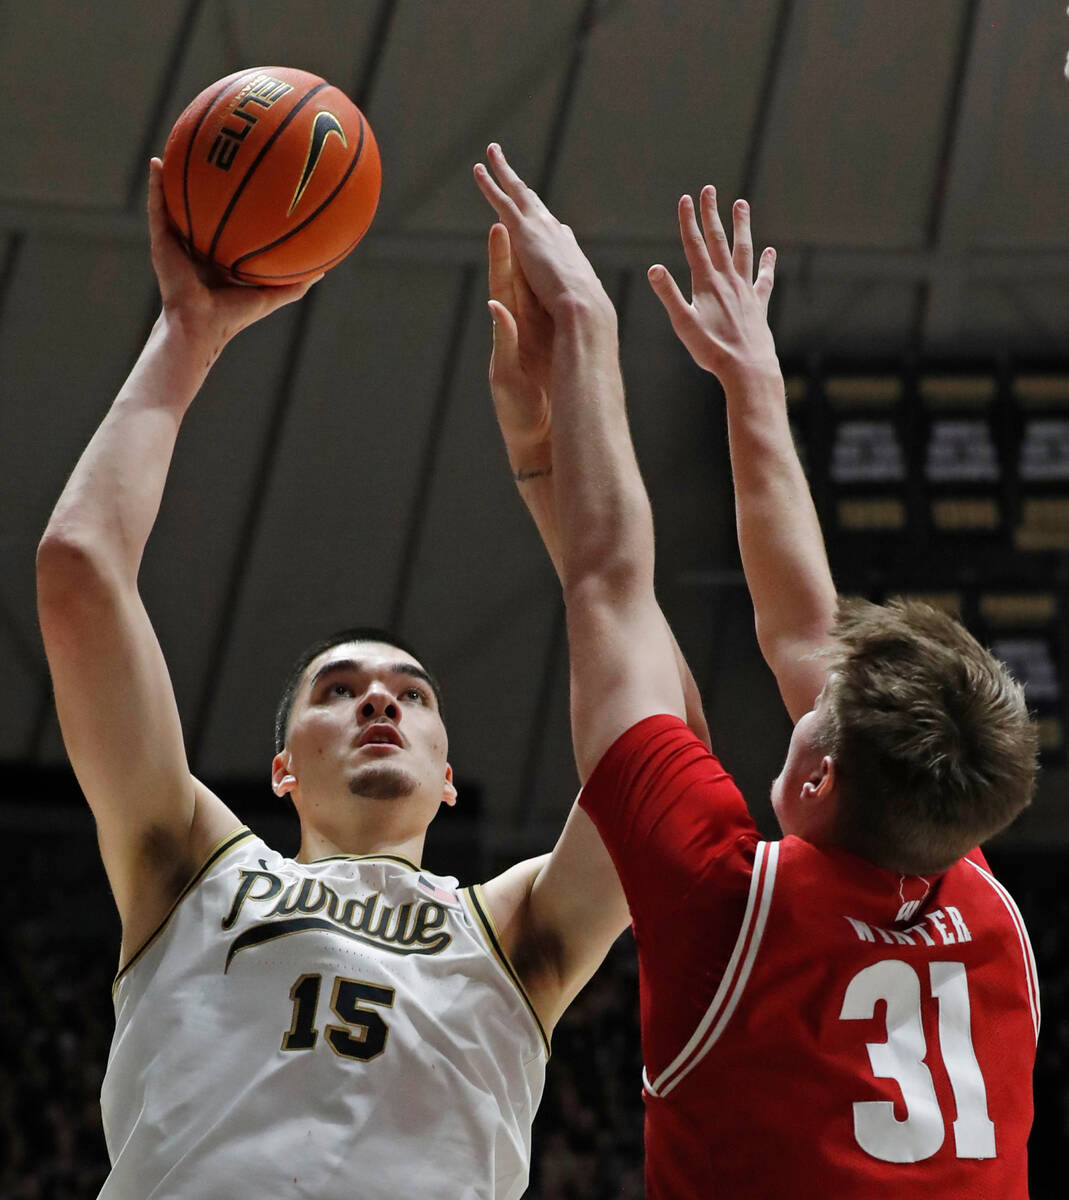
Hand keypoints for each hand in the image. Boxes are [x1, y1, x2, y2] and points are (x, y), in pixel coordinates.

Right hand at [147, 158, 320, 353]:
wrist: (201, 325)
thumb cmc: (234, 315)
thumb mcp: (272, 295)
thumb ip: (296, 283)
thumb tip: (325, 269)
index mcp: (221, 256)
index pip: (229, 222)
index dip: (237, 202)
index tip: (251, 176)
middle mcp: (198, 245)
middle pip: (204, 206)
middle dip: (210, 179)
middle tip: (219, 149)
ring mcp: (178, 242)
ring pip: (175, 201)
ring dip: (176, 175)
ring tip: (180, 143)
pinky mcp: (160, 242)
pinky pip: (157, 208)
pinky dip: (155, 185)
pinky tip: (157, 162)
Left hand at [474, 144, 613, 328]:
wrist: (583, 311)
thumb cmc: (586, 322)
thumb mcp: (585, 312)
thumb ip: (583, 305)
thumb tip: (595, 306)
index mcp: (570, 257)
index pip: (559, 238)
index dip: (554, 231)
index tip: (557, 227)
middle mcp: (556, 236)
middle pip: (538, 208)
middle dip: (526, 191)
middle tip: (516, 176)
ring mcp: (541, 229)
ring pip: (518, 193)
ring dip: (505, 171)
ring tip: (493, 152)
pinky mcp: (523, 231)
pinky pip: (502, 200)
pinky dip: (491, 183)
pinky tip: (479, 168)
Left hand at [487, 223, 551, 468]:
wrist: (537, 440)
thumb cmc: (517, 414)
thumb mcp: (506, 377)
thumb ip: (504, 339)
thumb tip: (497, 303)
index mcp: (510, 329)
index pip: (504, 283)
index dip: (502, 254)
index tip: (499, 225)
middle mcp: (524, 326)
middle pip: (521, 275)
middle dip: (521, 242)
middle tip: (521, 207)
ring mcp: (541, 333)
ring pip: (541, 287)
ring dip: (543, 257)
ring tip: (547, 225)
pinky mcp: (557, 344)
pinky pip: (559, 307)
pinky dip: (562, 284)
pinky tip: (569, 269)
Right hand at [647, 188, 777, 388]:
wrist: (746, 367)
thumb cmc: (711, 349)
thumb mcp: (683, 323)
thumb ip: (668, 294)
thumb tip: (653, 268)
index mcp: (706, 283)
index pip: (694, 245)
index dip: (688, 221)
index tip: (686, 198)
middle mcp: (727, 280)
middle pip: (718, 240)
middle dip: (711, 214)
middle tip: (709, 190)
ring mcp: (745, 289)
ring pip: (743, 250)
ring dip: (741, 227)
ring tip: (741, 204)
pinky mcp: (758, 303)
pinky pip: (764, 278)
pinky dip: (767, 263)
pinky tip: (770, 251)